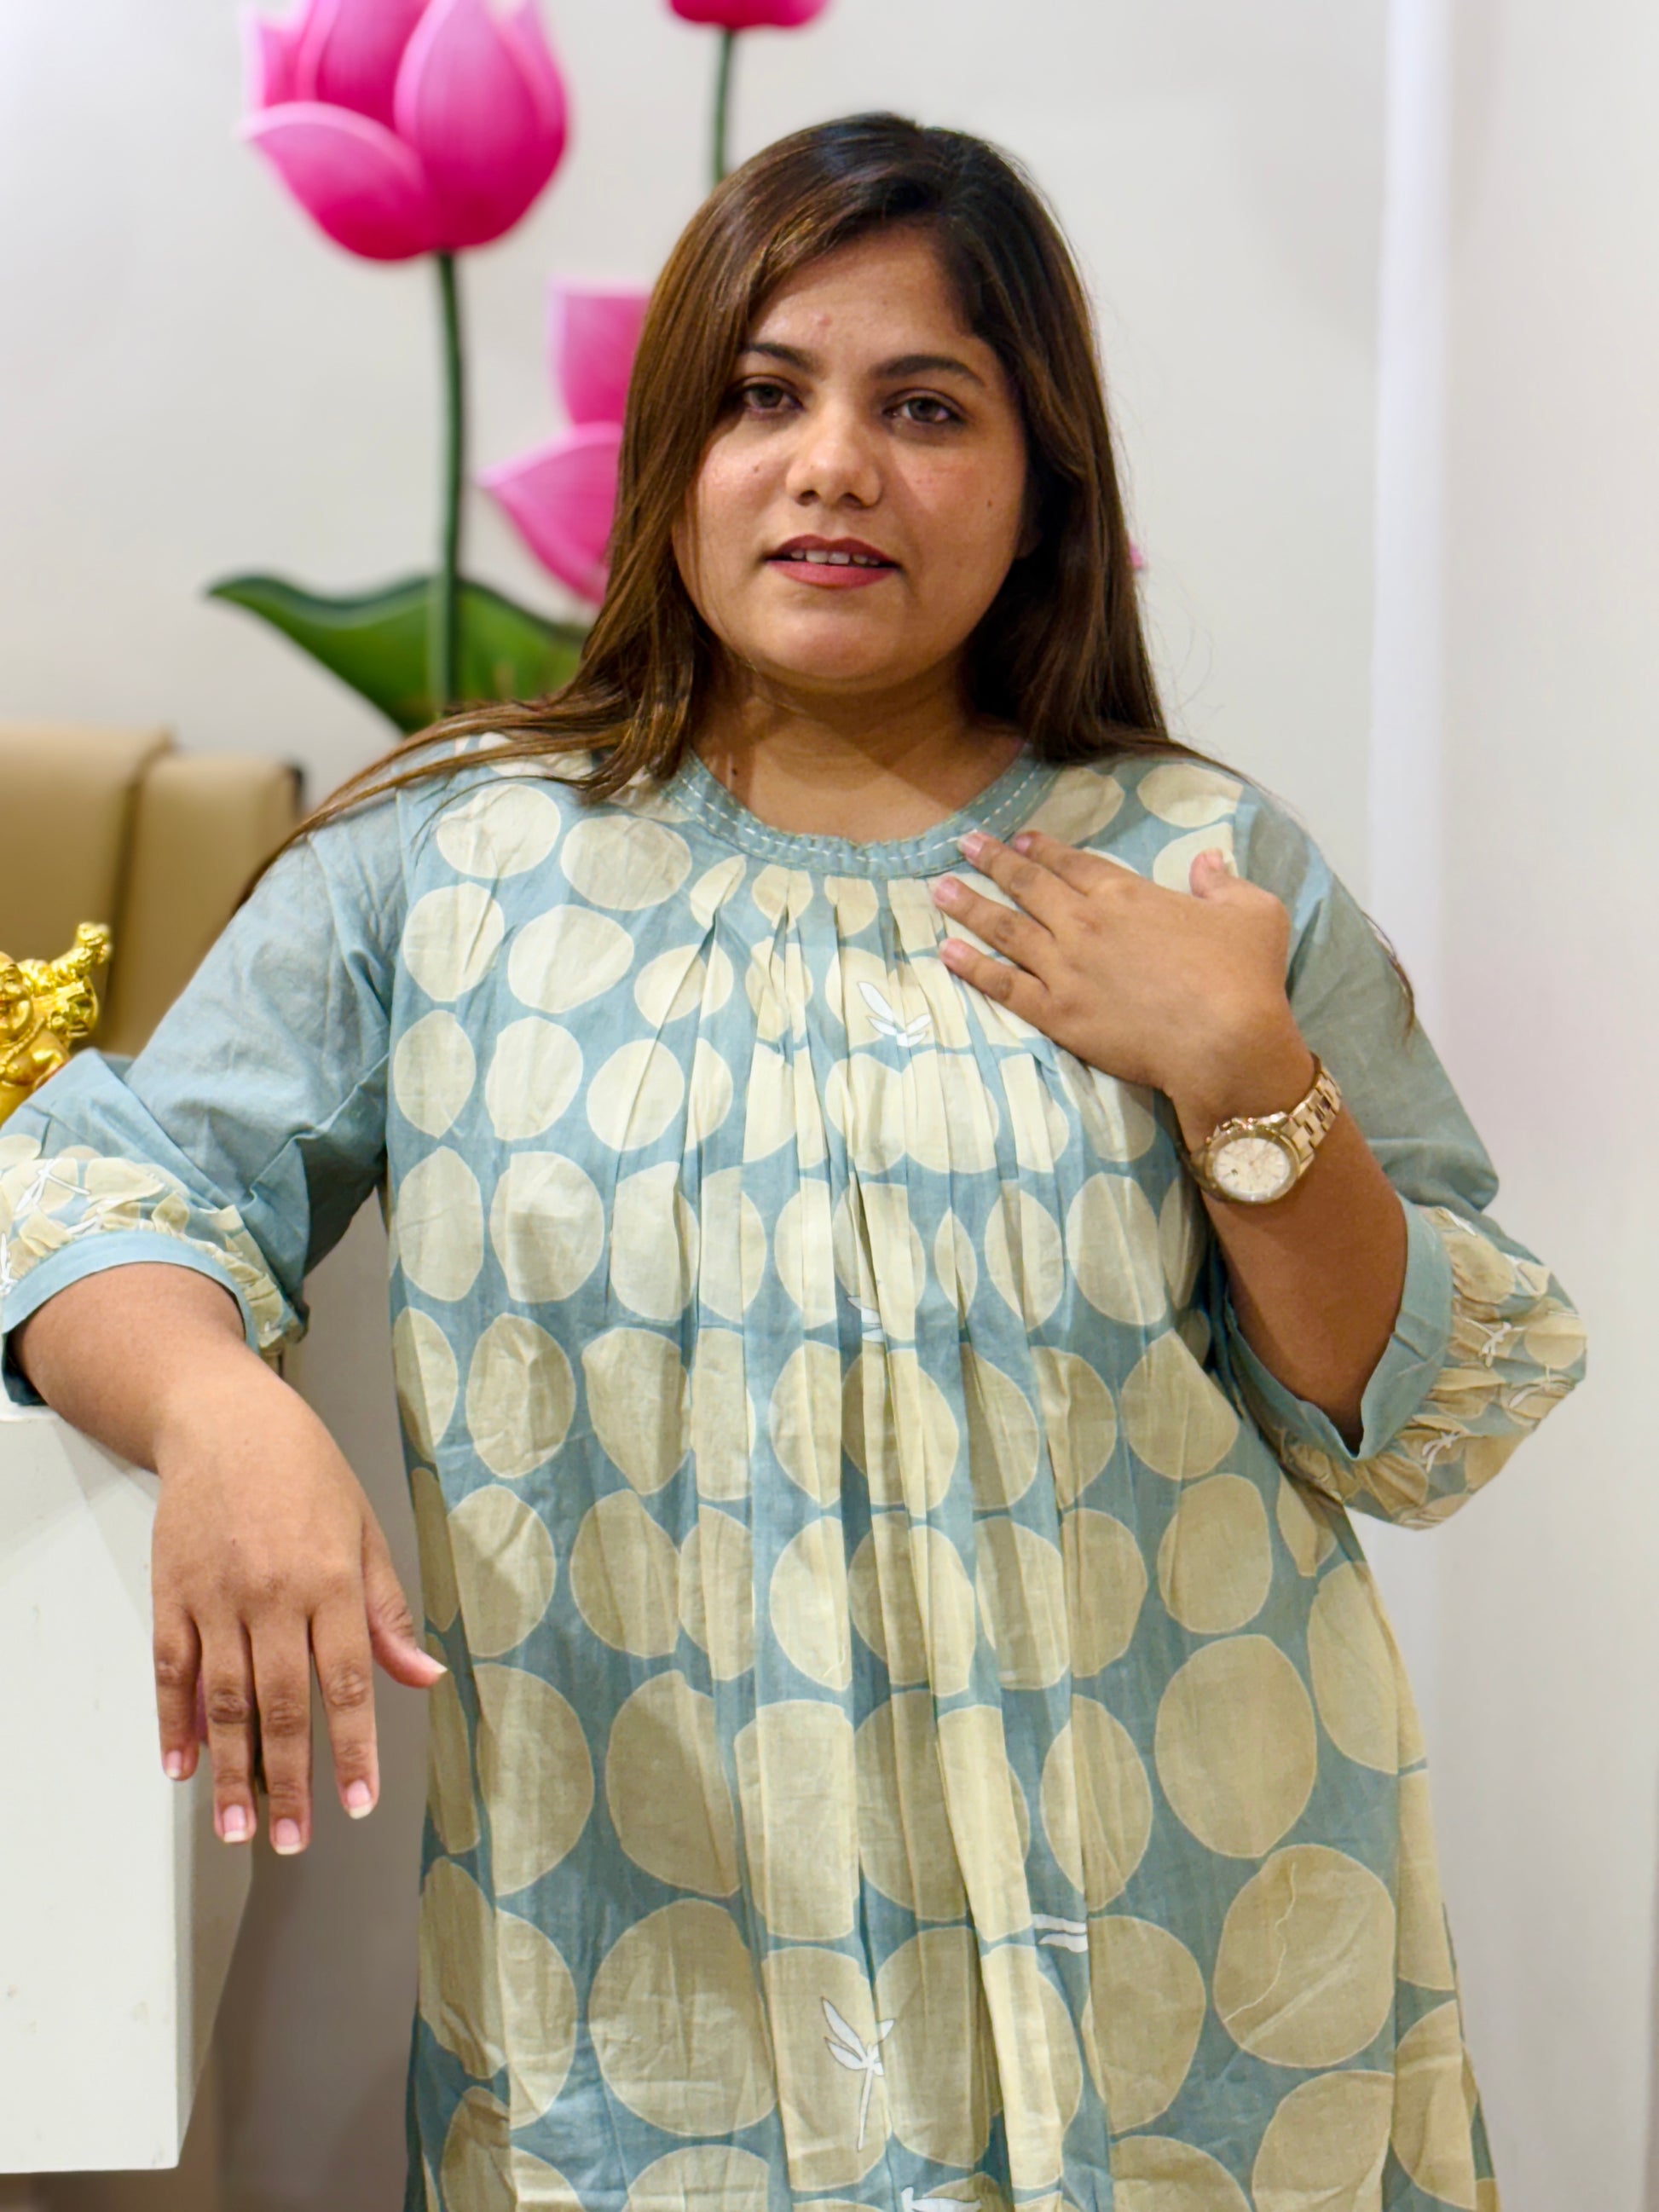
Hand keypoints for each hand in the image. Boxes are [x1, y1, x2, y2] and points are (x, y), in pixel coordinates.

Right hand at [150, 1355, 442, 1853]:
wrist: (227, 1421)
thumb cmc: (307, 1473)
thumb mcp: (366, 1532)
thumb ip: (388, 1611)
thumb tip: (424, 1676)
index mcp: (331, 1581)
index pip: (348, 1682)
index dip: (354, 1748)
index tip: (359, 1802)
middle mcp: (273, 1594)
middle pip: (283, 1705)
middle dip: (290, 1781)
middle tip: (293, 1839)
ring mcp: (217, 1596)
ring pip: (226, 1700)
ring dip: (232, 1770)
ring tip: (237, 1827)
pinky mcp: (173, 1593)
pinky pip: (173, 1670)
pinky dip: (176, 1721)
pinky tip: (184, 1765)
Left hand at [933, 827, 1308, 1135]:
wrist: (1225, 1043)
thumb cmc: (1245, 978)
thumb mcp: (1254, 913)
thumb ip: (1225, 882)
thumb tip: (1209, 861)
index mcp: (1127, 894)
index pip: (1074, 863)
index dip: (1044, 848)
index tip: (1020, 837)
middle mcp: (1086, 924)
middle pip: (1029, 885)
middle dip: (993, 861)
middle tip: (964, 844)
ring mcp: (1066, 969)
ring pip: (1006, 929)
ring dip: (970, 906)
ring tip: (939, 889)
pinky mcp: (1057, 1014)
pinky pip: (1003, 986)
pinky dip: (972, 968)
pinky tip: (947, 953)